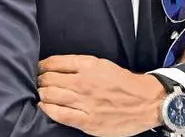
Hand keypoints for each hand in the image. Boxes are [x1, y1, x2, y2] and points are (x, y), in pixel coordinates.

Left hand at [37, 55, 165, 136]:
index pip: (54, 63)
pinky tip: (44, 108)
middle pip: (49, 80)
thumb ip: (80, 65)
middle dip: (40, 81)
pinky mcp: (88, 121)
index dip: (41, 66)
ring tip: (40, 94)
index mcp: (88, 66)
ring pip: (51, 96)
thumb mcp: (102, 64)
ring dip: (42, 94)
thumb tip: (56, 67)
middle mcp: (84, 83)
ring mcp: (85, 103)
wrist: (146, 102)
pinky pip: (60, 115)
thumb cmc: (124, 83)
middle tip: (38, 83)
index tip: (38, 69)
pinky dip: (48, 110)